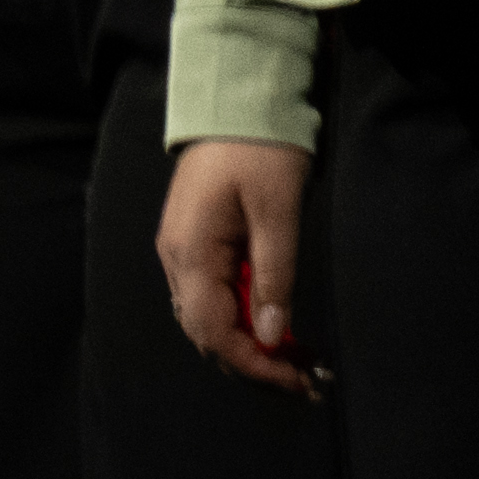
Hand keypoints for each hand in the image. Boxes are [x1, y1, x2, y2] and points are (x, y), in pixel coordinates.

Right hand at [158, 135, 319, 393]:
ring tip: (293, 357)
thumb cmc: (262, 148)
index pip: (213, 331)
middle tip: (302, 377)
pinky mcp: (195, 240)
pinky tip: (272, 321)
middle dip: (251, 359)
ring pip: (208, 315)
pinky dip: (241, 314)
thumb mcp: (279, 209)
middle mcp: (176, 259)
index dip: (252, 362)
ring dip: (247, 341)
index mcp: (191, 254)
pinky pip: (212, 293)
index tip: (294, 379)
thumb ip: (275, 272)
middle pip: (206, 331)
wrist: (237, 98)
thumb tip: (271, 334)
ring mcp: (182, 250)